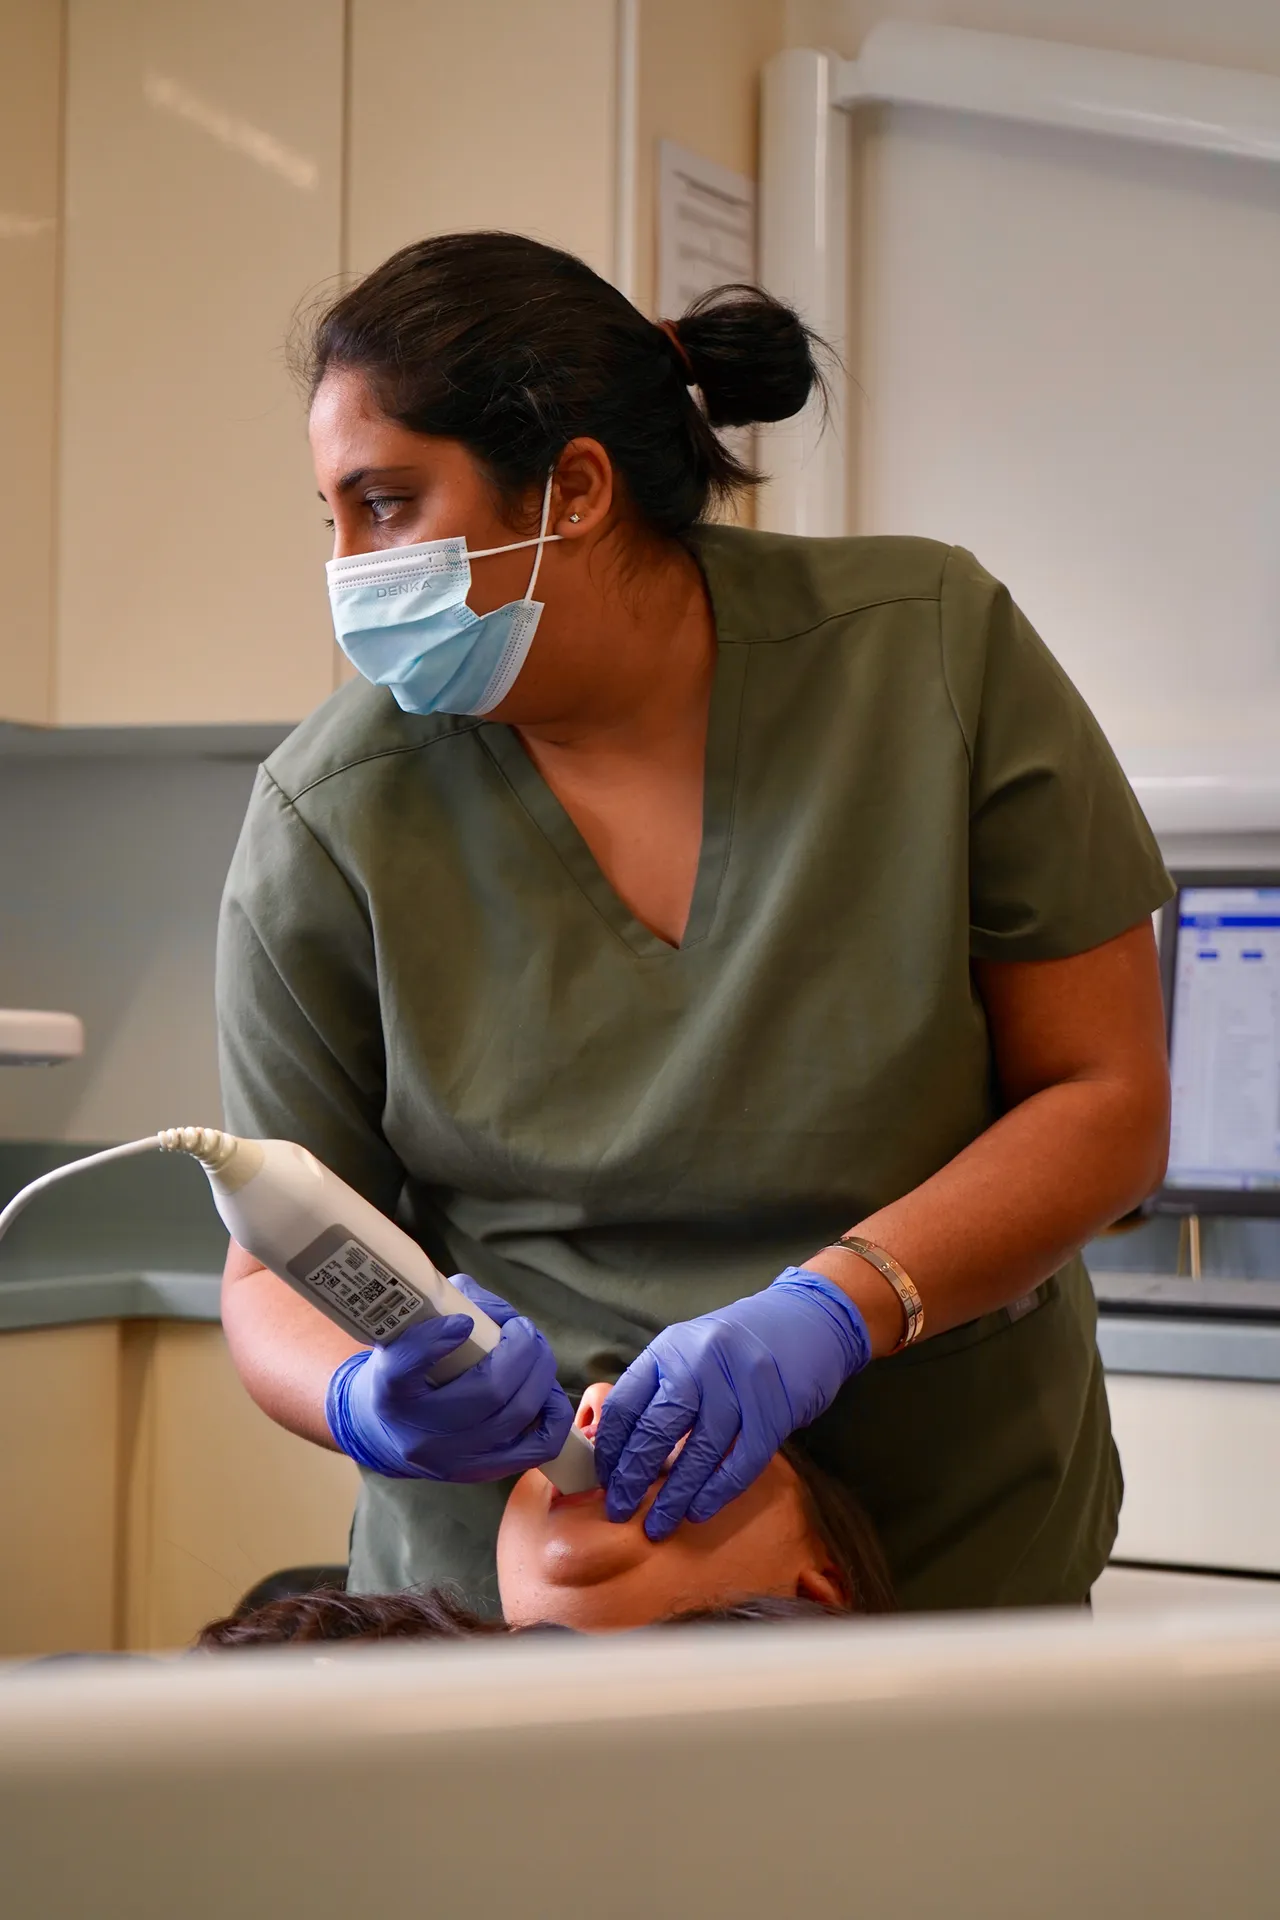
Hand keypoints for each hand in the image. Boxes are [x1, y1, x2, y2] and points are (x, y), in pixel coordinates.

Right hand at [325, 1275, 573, 1481]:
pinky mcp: (480, 1472)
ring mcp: (452, 1457)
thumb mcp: (408, 1332)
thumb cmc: (404, 1371)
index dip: (436, 1340)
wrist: (381, 1432)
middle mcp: (419, 1430)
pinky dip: (552, 1416)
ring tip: (537, 1354)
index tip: (463, 1322)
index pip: (405, 1366)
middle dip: (521, 1351)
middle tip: (523, 1330)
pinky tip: (547, 1393)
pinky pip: (535, 1449)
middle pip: (488, 1390)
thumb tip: (500, 1312)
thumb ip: (451, 1305)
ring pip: (516, 1416)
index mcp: (390, 1388)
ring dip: (541, 1376)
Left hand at [594, 1267, 870, 1539]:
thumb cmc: (741, 1343)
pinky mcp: (774, 1410)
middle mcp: (700, 1363)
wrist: (809, 1318)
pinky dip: (717, 1492)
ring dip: (674, 1496)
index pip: (626, 1404)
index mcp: (669, 1348)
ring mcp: (739, 1385)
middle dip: (632, 1478)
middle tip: (620, 1510)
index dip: (610, 1449)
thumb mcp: (691, 1351)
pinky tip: (699, 1510)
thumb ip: (660, 1390)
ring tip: (658, 1525)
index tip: (604, 1480)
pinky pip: (740, 1462)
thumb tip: (622, 1450)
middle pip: (656, 1431)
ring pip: (698, 1453)